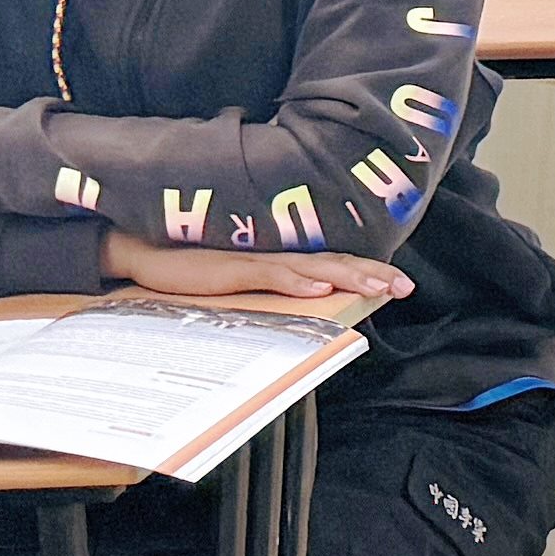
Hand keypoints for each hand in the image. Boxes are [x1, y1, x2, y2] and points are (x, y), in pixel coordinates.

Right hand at [103, 232, 407, 306]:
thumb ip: (273, 291)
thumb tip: (308, 303)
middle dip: (374, 274)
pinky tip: (319, 288)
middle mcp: (277, 256)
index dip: (371, 272)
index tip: (402, 284)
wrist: (148, 251)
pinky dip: (297, 281)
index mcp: (283, 260)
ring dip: (348, 276)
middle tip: (406, 287)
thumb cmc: (196, 270)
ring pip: (312, 267)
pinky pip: (270, 274)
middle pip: (336, 263)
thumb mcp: (242, 285)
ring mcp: (256, 261)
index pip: (337, 264)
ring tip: (378, 287)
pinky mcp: (232, 269)